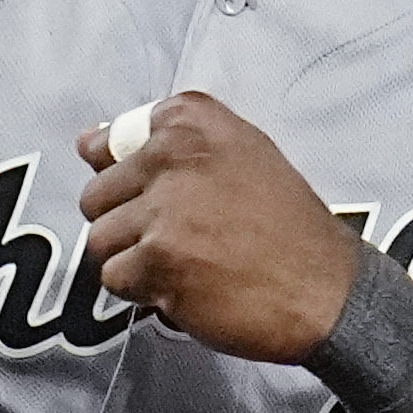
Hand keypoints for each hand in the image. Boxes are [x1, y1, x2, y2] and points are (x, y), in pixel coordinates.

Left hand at [71, 89, 359, 362]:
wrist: (324, 287)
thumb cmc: (284, 226)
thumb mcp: (240, 155)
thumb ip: (165, 143)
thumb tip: (88, 142)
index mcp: (192, 122)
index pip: (112, 141)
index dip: (130, 180)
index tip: (163, 197)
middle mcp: (173, 155)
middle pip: (96, 196)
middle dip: (126, 225)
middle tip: (178, 240)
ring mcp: (164, 207)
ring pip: (101, 239)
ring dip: (133, 261)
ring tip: (183, 264)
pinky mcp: (158, 258)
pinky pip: (115, 278)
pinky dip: (143, 291)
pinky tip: (186, 287)